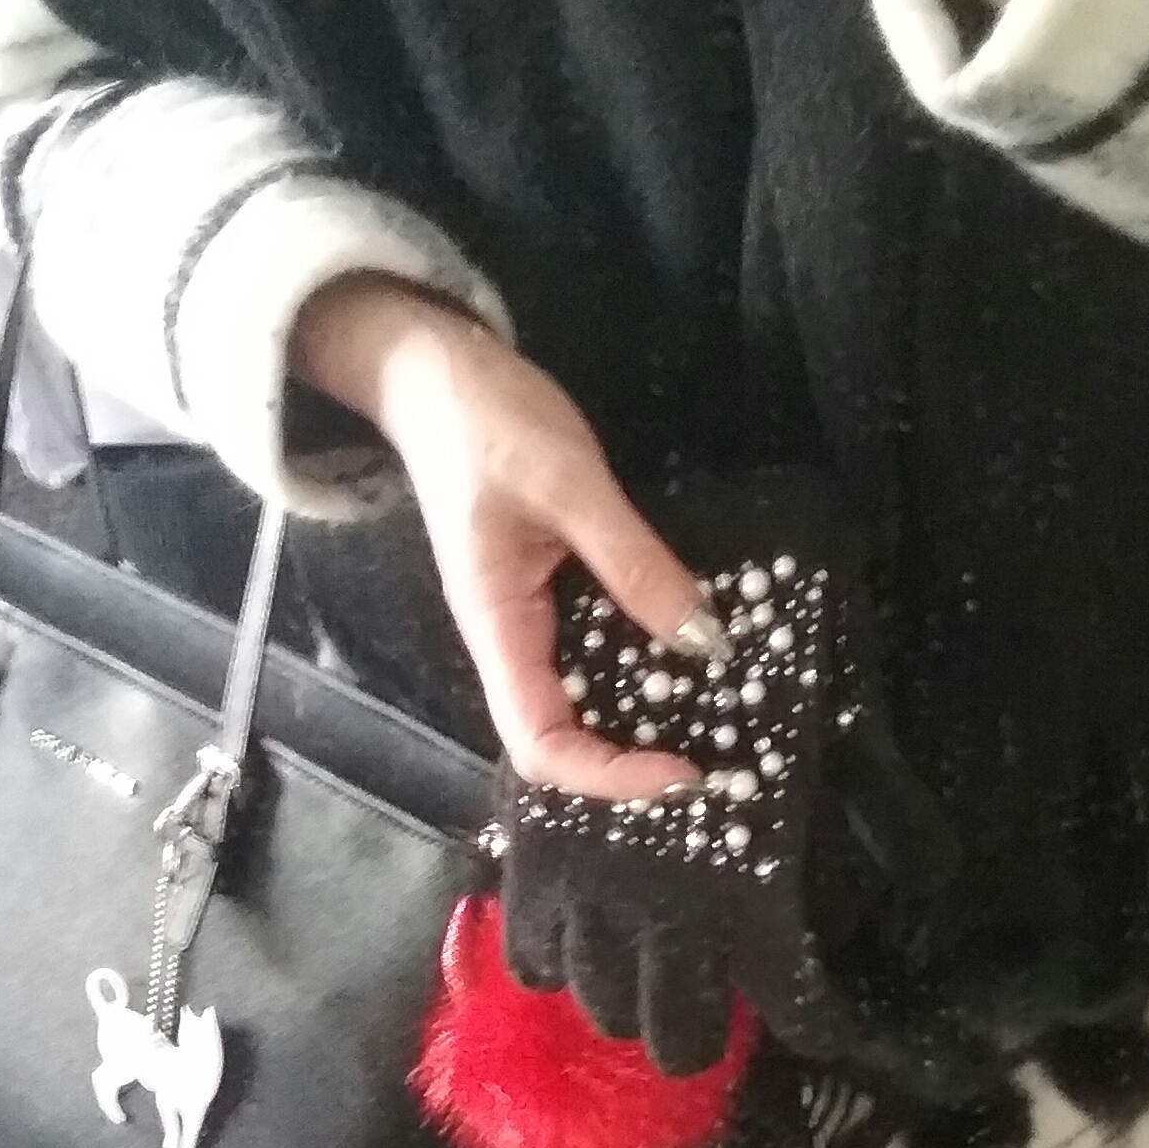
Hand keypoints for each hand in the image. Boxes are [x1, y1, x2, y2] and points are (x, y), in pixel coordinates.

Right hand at [290, 274, 719, 797]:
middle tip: (713, 751)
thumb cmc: (488, 421)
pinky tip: (686, 645)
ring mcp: (524, 619)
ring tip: (712, 711)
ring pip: (578, 701)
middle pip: (559, 739)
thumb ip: (633, 563)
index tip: (682, 769)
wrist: (435, 373)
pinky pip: (591, 651)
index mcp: (497, 626)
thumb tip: (703, 640)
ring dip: (638, 718)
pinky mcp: (545, 594)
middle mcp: (507, 639)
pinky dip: (639, 663)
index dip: (609, 775)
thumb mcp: (571, 484)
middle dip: (630, 760)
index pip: (542, 743)